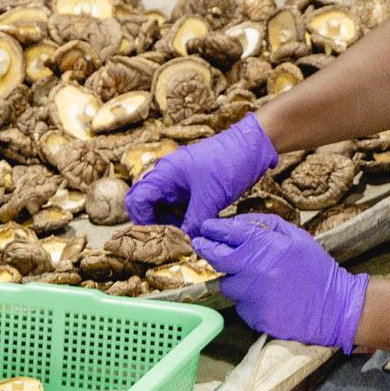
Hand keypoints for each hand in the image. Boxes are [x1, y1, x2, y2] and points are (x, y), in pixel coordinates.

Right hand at [124, 117, 277, 231]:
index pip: (136, 200)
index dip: (142, 221)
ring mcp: (179, 182)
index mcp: (164, 174)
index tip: (160, 236)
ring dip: (170, 223)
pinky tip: (195, 228)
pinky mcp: (192, 187)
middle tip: (171, 239)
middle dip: (154, 224)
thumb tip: (187, 244)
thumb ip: (194, 222)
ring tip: (186, 237)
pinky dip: (182, 219)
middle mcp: (167, 177)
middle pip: (146, 205)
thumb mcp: (211, 198)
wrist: (253, 146)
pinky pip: (179, 206)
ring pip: (163, 207)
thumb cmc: (229, 164)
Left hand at [193, 215, 368, 352]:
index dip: (214, 229)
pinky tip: (266, 299)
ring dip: (234, 280)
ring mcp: (255, 296)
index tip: (205, 228)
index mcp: (269, 247)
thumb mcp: (297, 237)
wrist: (337, 308)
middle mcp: (257, 271)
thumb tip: (237, 222)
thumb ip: (266, 226)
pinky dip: (248, 301)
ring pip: (228, 285)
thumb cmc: (316, 269)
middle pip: (218, 258)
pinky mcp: (256, 318)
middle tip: (203, 245)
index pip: (231, 233)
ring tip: (254, 280)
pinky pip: (241, 306)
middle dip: (208, 249)